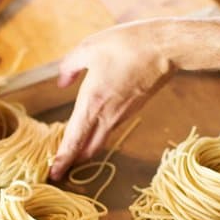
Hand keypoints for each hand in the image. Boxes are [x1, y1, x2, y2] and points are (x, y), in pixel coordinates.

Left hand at [51, 20, 174, 178]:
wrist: (165, 48)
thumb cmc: (126, 45)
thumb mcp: (88, 48)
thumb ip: (70, 67)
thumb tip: (62, 82)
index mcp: (92, 103)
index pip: (74, 140)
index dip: (63, 158)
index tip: (53, 174)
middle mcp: (107, 115)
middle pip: (88, 149)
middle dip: (74, 160)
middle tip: (61, 167)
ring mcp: (123, 115)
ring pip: (101, 139)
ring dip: (87, 146)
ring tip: (73, 148)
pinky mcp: (133, 109)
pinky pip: (111, 127)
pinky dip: (99, 132)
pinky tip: (93, 124)